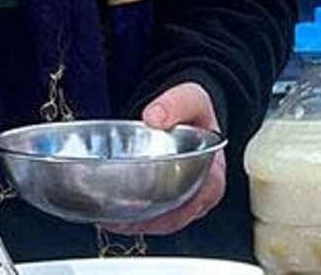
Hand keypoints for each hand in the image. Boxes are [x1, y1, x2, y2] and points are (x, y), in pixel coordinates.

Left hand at [102, 81, 225, 235]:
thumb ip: (174, 104)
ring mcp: (185, 197)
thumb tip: (154, 117)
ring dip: (136, 222)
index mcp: (212, 174)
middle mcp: (200, 191)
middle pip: (174, 217)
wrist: (185, 108)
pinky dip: (133, 216)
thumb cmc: (194, 109)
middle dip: (146, 222)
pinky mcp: (170, 196)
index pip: (194, 202)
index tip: (140, 209)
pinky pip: (153, 213)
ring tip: (107, 219)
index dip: (169, 211)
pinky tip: (111, 212)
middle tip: (114, 219)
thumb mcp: (190, 98)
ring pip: (161, 220)